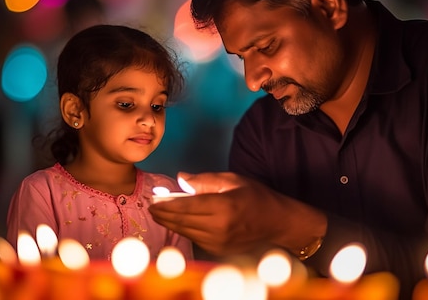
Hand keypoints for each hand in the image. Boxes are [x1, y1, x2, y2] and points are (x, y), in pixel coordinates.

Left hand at [148, 171, 326, 255]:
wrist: (277, 223)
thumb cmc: (256, 197)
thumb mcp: (232, 180)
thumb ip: (204, 180)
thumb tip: (181, 177)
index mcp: (224, 207)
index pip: (186, 207)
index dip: (166, 204)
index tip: (153, 200)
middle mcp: (220, 227)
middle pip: (182, 221)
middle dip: (162, 214)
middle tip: (151, 206)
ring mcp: (219, 241)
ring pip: (185, 232)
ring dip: (169, 222)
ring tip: (158, 213)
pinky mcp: (219, 249)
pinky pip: (194, 238)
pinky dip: (183, 229)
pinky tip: (176, 221)